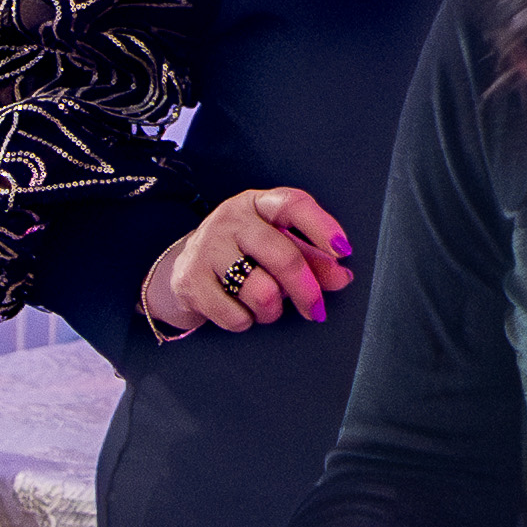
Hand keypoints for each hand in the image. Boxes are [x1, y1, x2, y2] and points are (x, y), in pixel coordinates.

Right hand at [141, 185, 352, 339]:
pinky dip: (244, 321)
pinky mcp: (190, 280)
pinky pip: (235, 315)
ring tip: (265, 307)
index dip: (321, 227)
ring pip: (261, 291)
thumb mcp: (276, 248)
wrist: (183, 268)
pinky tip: (238, 310)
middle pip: (283, 257)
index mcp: (258, 204)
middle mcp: (231, 219)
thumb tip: (341, 277)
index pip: (293, 205)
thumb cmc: (241, 255)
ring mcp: (207, 247)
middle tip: (316, 311)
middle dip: (307, 291)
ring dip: (271, 310)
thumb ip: (311, 260)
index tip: (342, 251)